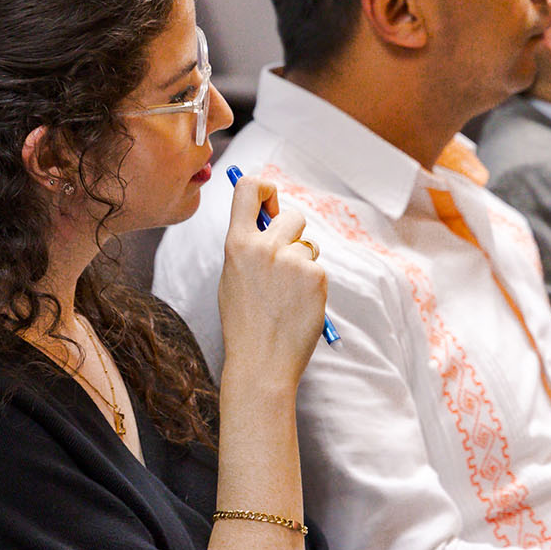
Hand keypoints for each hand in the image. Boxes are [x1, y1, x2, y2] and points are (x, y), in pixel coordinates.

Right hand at [217, 174, 326, 389]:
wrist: (261, 361)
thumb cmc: (244, 321)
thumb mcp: (232, 276)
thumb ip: (247, 245)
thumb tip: (266, 216)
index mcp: (237, 244)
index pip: (248, 188)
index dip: (264, 188)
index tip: (270, 204)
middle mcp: (264, 246)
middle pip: (292, 215)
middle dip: (294, 232)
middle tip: (286, 258)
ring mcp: (292, 261)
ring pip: (309, 244)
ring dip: (304, 262)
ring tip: (287, 293)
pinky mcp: (315, 276)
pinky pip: (318, 267)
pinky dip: (312, 284)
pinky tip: (298, 305)